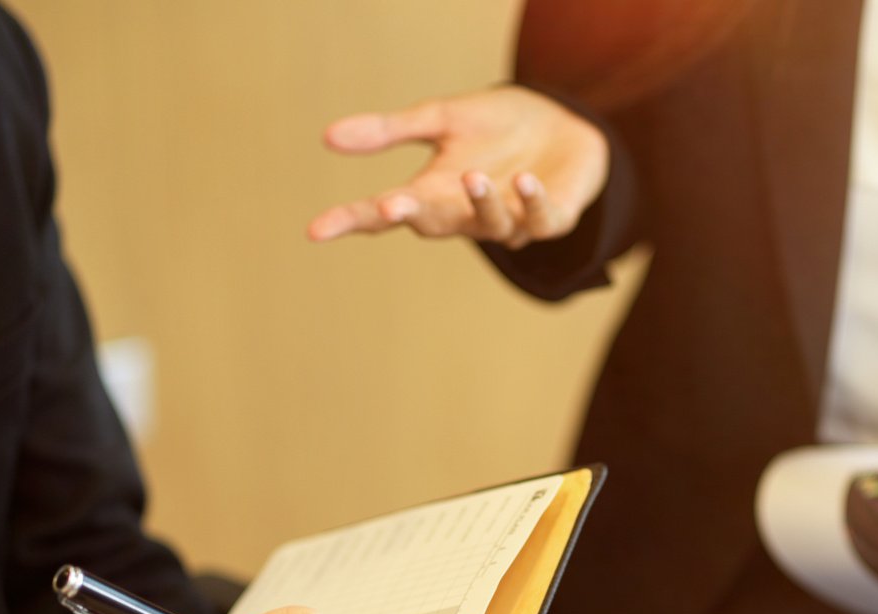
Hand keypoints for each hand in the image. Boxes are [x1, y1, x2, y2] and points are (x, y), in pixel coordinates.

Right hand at [307, 85, 608, 248]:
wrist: (561, 123)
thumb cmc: (496, 126)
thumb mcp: (439, 119)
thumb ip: (390, 130)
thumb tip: (327, 137)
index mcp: (433, 193)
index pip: (383, 211)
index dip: (351, 221)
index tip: (316, 230)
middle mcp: (466, 214)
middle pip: (430, 224)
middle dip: (411, 216)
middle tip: (388, 207)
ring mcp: (509, 221)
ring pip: (489, 225)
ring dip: (480, 204)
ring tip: (472, 176)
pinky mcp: (550, 218)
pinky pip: (539, 220)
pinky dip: (531, 203)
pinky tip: (523, 180)